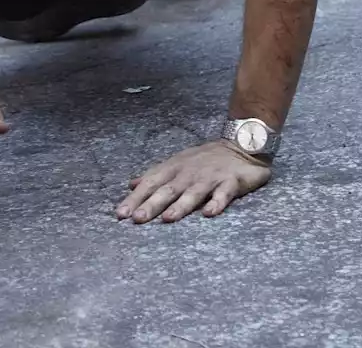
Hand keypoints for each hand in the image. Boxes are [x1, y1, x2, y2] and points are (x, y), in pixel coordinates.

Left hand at [117, 140, 272, 223]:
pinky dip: (217, 203)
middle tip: (136, 218)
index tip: (120, 214)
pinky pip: (223, 194)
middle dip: (151, 204)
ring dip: (180, 205)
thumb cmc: (205, 158)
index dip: (135, 199)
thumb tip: (132, 184)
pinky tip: (210, 213)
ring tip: (168, 218)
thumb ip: (155, 175)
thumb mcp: (177, 163)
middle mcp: (189, 173)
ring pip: (193, 193)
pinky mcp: (231, 182)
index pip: (151, 184)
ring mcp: (210, 177)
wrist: (241, 142)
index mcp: (174, 169)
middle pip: (167, 190)